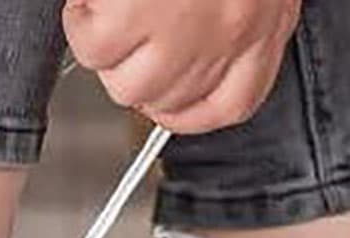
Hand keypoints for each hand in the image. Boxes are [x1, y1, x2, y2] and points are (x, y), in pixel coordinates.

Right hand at [63, 0, 300, 133]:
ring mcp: (185, 32)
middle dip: (137, 71)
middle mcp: (230, 34)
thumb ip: (234, 11)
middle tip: (119, 31)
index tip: (168, 111)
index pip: (234, 102)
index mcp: (266, 19)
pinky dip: (83, 21)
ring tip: (104, 8)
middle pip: (170, 101)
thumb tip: (191, 47)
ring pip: (126, 84)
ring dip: (105, 47)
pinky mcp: (136, 17)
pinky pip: (93, 47)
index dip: (192, 114)